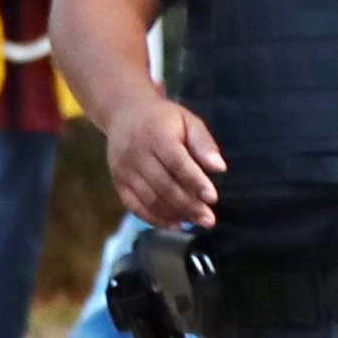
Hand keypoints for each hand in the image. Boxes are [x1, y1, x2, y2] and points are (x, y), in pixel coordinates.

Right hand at [103, 92, 228, 230]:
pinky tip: (173, 224)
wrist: (124, 113)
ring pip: (149, 198)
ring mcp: (124, 170)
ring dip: (173, 214)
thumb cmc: (163, 119)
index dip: (195, 182)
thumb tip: (219, 168)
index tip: (212, 198)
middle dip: (188, 205)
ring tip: (195, 222)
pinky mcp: (118, 181)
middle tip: (208, 220)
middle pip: (163, 185)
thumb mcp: (188, 121)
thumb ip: (204, 143)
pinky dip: (154, 218)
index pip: (177, 163)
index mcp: (157, 135)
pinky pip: (134, 205)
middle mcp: (137, 154)